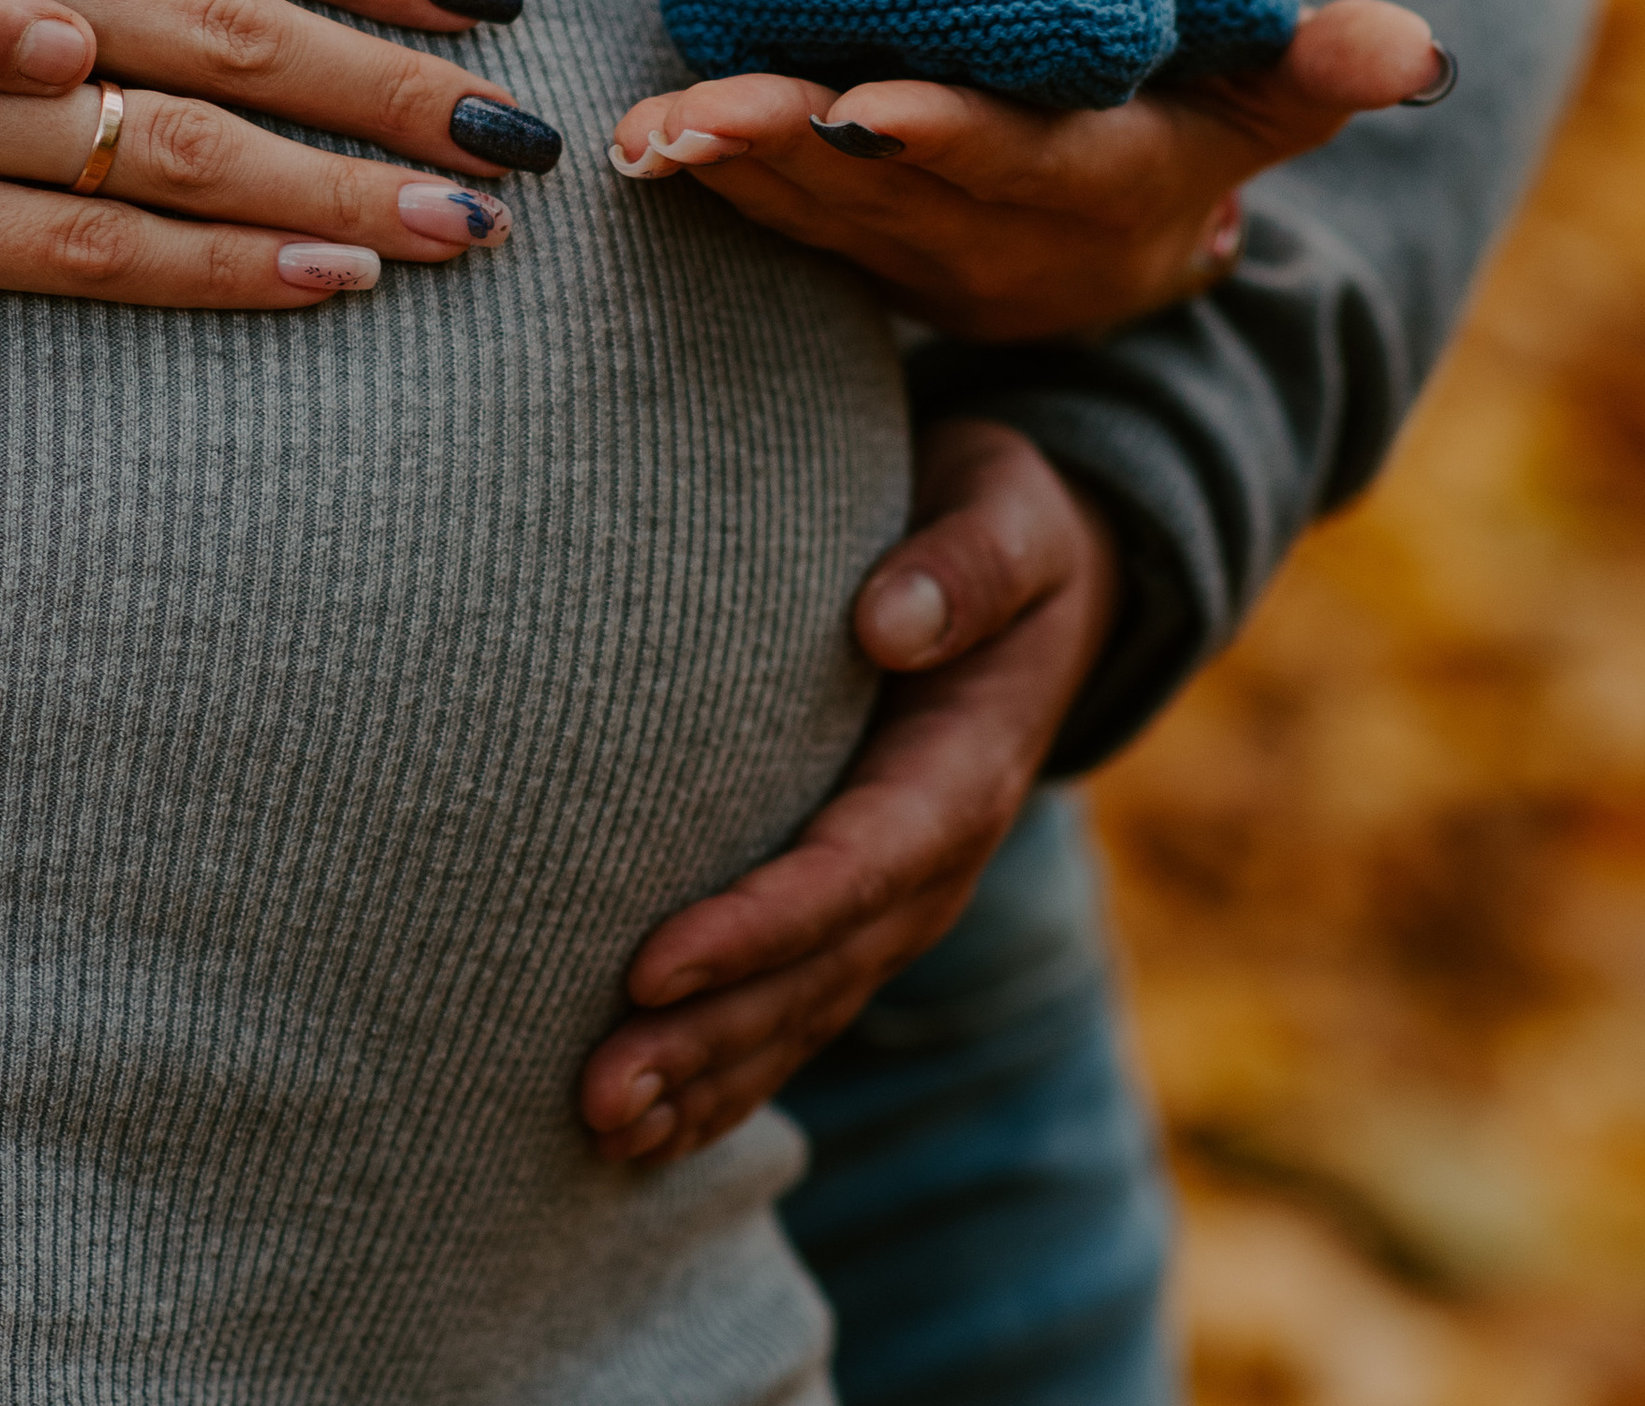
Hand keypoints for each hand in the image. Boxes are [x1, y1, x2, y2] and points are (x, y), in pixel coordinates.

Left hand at [579, 419, 1113, 1164]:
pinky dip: (730, 1071)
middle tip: (598, 1095)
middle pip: (819, 971)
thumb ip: (965, 565)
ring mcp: (902, 892)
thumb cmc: (1003, 523)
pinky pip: (801, 1004)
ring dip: (707, 1079)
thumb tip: (888, 620)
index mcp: (967, 768)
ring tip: (600, 1128)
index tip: (651, 960)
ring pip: (805, 1009)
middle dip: (711, 1040)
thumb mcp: (1008, 514)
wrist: (1047, 570)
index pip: (857, 867)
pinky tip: (651, 1130)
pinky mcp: (863, 900)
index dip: (760, 925)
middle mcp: (936, 856)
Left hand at [605, 0, 1448, 340]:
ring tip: (637, 131)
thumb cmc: (1194, 137)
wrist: (1120, 263)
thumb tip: (1416, 43)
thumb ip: (1320, 67)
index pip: (1015, 165)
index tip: (863, 102)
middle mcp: (993, 243)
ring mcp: (915, 258)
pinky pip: (779, 225)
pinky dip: (713, 188)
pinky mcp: (856, 251)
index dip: (942, 139)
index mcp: (1093, 195)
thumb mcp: (1264, 101)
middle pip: (880, 197)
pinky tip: (634, 147)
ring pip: (811, 217)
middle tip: (687, 113)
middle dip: (782, 151)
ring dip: (724, 173)